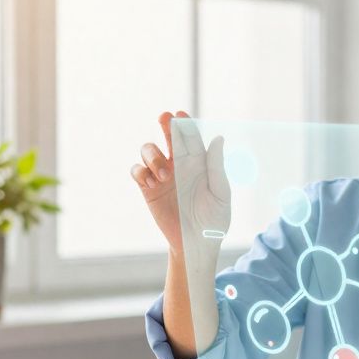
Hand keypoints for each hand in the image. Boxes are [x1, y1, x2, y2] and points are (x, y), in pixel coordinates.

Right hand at [130, 111, 231, 254]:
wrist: (196, 243)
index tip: (181, 115)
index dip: (185, 124)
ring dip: (154, 157)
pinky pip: (137, 171)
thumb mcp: (220, 193)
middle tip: (165, 118)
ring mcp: (162, 175)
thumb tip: (217, 138)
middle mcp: (179, 164)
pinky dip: (141, 172)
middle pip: (168, 136)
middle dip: (166, 125)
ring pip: (149, 150)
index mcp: (199, 162)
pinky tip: (152, 184)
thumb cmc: (214, 219)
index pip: (191, 137)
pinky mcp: (148, 189)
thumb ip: (217, 167)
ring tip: (165, 175)